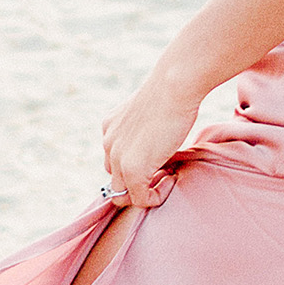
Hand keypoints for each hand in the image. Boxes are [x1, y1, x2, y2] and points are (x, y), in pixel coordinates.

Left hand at [101, 62, 201, 208]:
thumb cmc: (172, 91)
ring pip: (123, 192)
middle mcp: (109, 142)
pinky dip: (156, 196)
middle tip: (164, 170)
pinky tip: (172, 177)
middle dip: (137, 181)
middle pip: (116, 177)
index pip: (115, 159)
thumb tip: (156, 147)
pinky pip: (140, 199)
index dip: (137, 165)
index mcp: (110, 127)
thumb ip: (143, 132)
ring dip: (145, 190)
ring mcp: (118, 157)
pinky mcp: (132, 169)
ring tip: (167, 174)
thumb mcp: (148, 113)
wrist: (175, 85)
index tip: (160, 157)